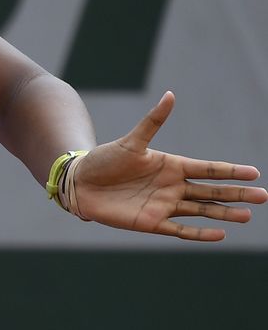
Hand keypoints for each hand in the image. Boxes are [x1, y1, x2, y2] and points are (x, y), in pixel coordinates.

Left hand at [69, 91, 267, 240]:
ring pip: (202, 210)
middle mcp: (173, 186)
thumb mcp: (131, 141)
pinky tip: (220, 234)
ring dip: (224, 214)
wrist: (80, 184)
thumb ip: (153, 122)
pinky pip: (180, 230)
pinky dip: (199, 233)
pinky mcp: (151, 222)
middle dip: (237, 194)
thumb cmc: (105, 160)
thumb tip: (171, 95)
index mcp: (172, 166)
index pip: (209, 169)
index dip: (231, 171)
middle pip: (212, 191)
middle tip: (263, 196)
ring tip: (247, 216)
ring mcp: (164, 205)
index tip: (255, 173)